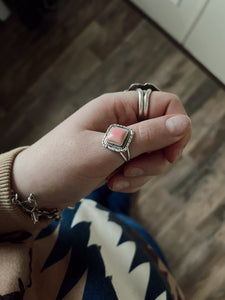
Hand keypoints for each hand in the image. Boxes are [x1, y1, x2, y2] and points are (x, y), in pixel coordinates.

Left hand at [12, 91, 190, 208]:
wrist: (36, 188)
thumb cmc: (61, 164)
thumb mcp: (105, 150)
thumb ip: (146, 137)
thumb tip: (183, 123)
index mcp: (118, 107)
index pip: (167, 105)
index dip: (176, 128)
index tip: (169, 155)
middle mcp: (123, 120)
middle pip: (164, 133)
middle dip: (155, 158)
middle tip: (131, 170)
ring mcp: (122, 140)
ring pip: (155, 154)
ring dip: (143, 172)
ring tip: (116, 179)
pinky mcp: (119, 158)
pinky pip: (142, 168)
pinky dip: (133, 179)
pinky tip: (114, 183)